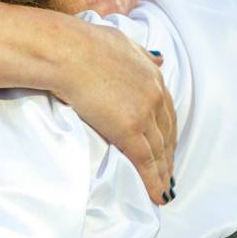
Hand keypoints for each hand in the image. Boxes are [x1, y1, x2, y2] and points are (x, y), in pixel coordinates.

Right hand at [54, 18, 176, 204]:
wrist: (67, 51)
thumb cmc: (84, 43)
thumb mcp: (121, 42)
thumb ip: (141, 54)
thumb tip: (159, 58)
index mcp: (152, 75)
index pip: (166, 110)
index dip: (168, 131)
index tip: (168, 145)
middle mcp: (154, 94)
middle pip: (167, 133)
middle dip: (169, 155)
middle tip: (169, 173)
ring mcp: (144, 113)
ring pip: (159, 150)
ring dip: (163, 172)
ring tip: (164, 190)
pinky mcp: (130, 129)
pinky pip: (146, 161)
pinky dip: (153, 181)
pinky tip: (157, 195)